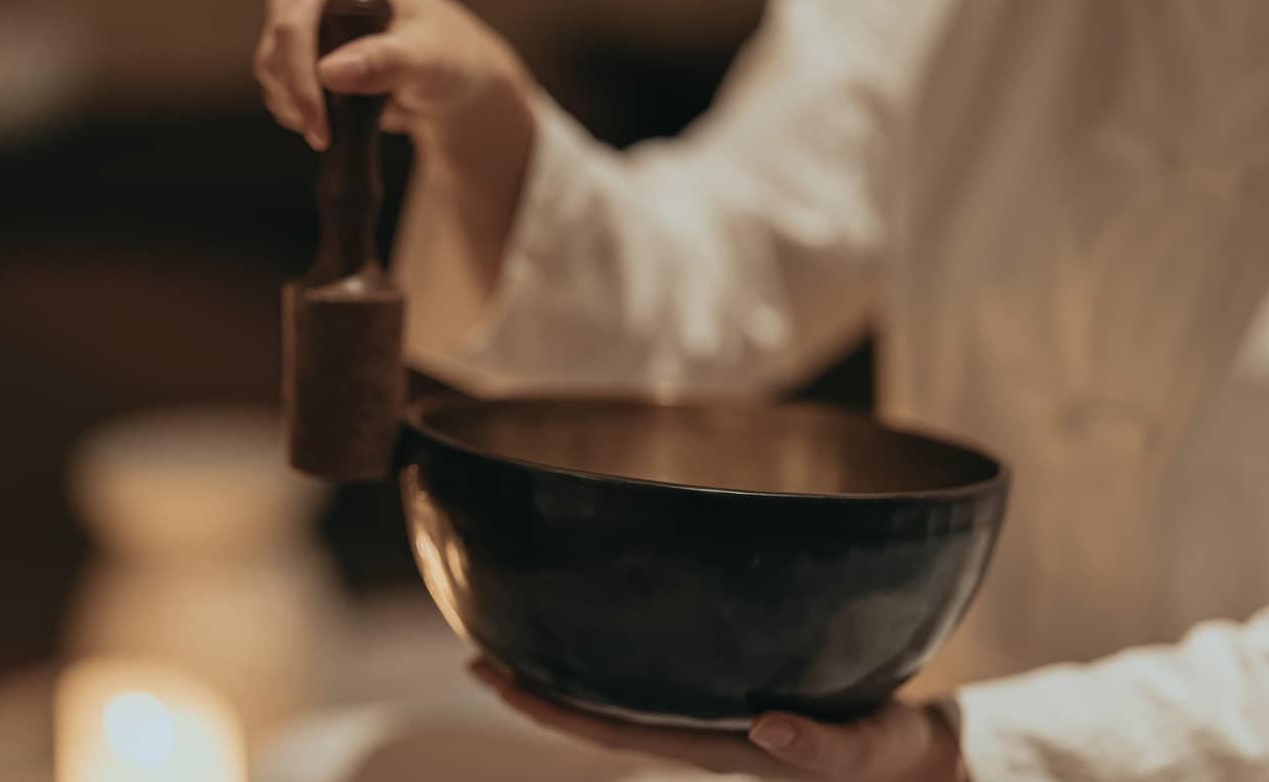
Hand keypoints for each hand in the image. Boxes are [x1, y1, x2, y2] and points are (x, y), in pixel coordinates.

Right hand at [257, 0, 532, 152]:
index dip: (299, 77)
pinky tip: (322, 117)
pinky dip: (290, 103)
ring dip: (291, 101)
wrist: (448, 74)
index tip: (318, 125)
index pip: (297, 19)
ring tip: (329, 126)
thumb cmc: (448, 56)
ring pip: (269, 59)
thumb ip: (390, 62)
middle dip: (297, 93)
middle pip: (277, 40)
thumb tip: (332, 71)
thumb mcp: (431, 59)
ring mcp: (302, 4)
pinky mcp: (297, 37)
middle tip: (325, 132)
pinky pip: (273, 74)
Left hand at [469, 660, 966, 780]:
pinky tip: (601, 632)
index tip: (499, 679)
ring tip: (518, 639)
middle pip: (599, 718)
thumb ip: (821, 745)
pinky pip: (655, 684)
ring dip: (568, 676)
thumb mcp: (866, 752)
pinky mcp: (730, 700)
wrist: (918, 764)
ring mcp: (710, 721)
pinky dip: (615, 660)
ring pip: (621, 701)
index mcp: (717, 749)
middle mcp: (700, 735)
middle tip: (477, 654)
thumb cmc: (891, 757)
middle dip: (537, 691)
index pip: (614, 731)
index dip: (553, 710)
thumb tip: (769, 724)